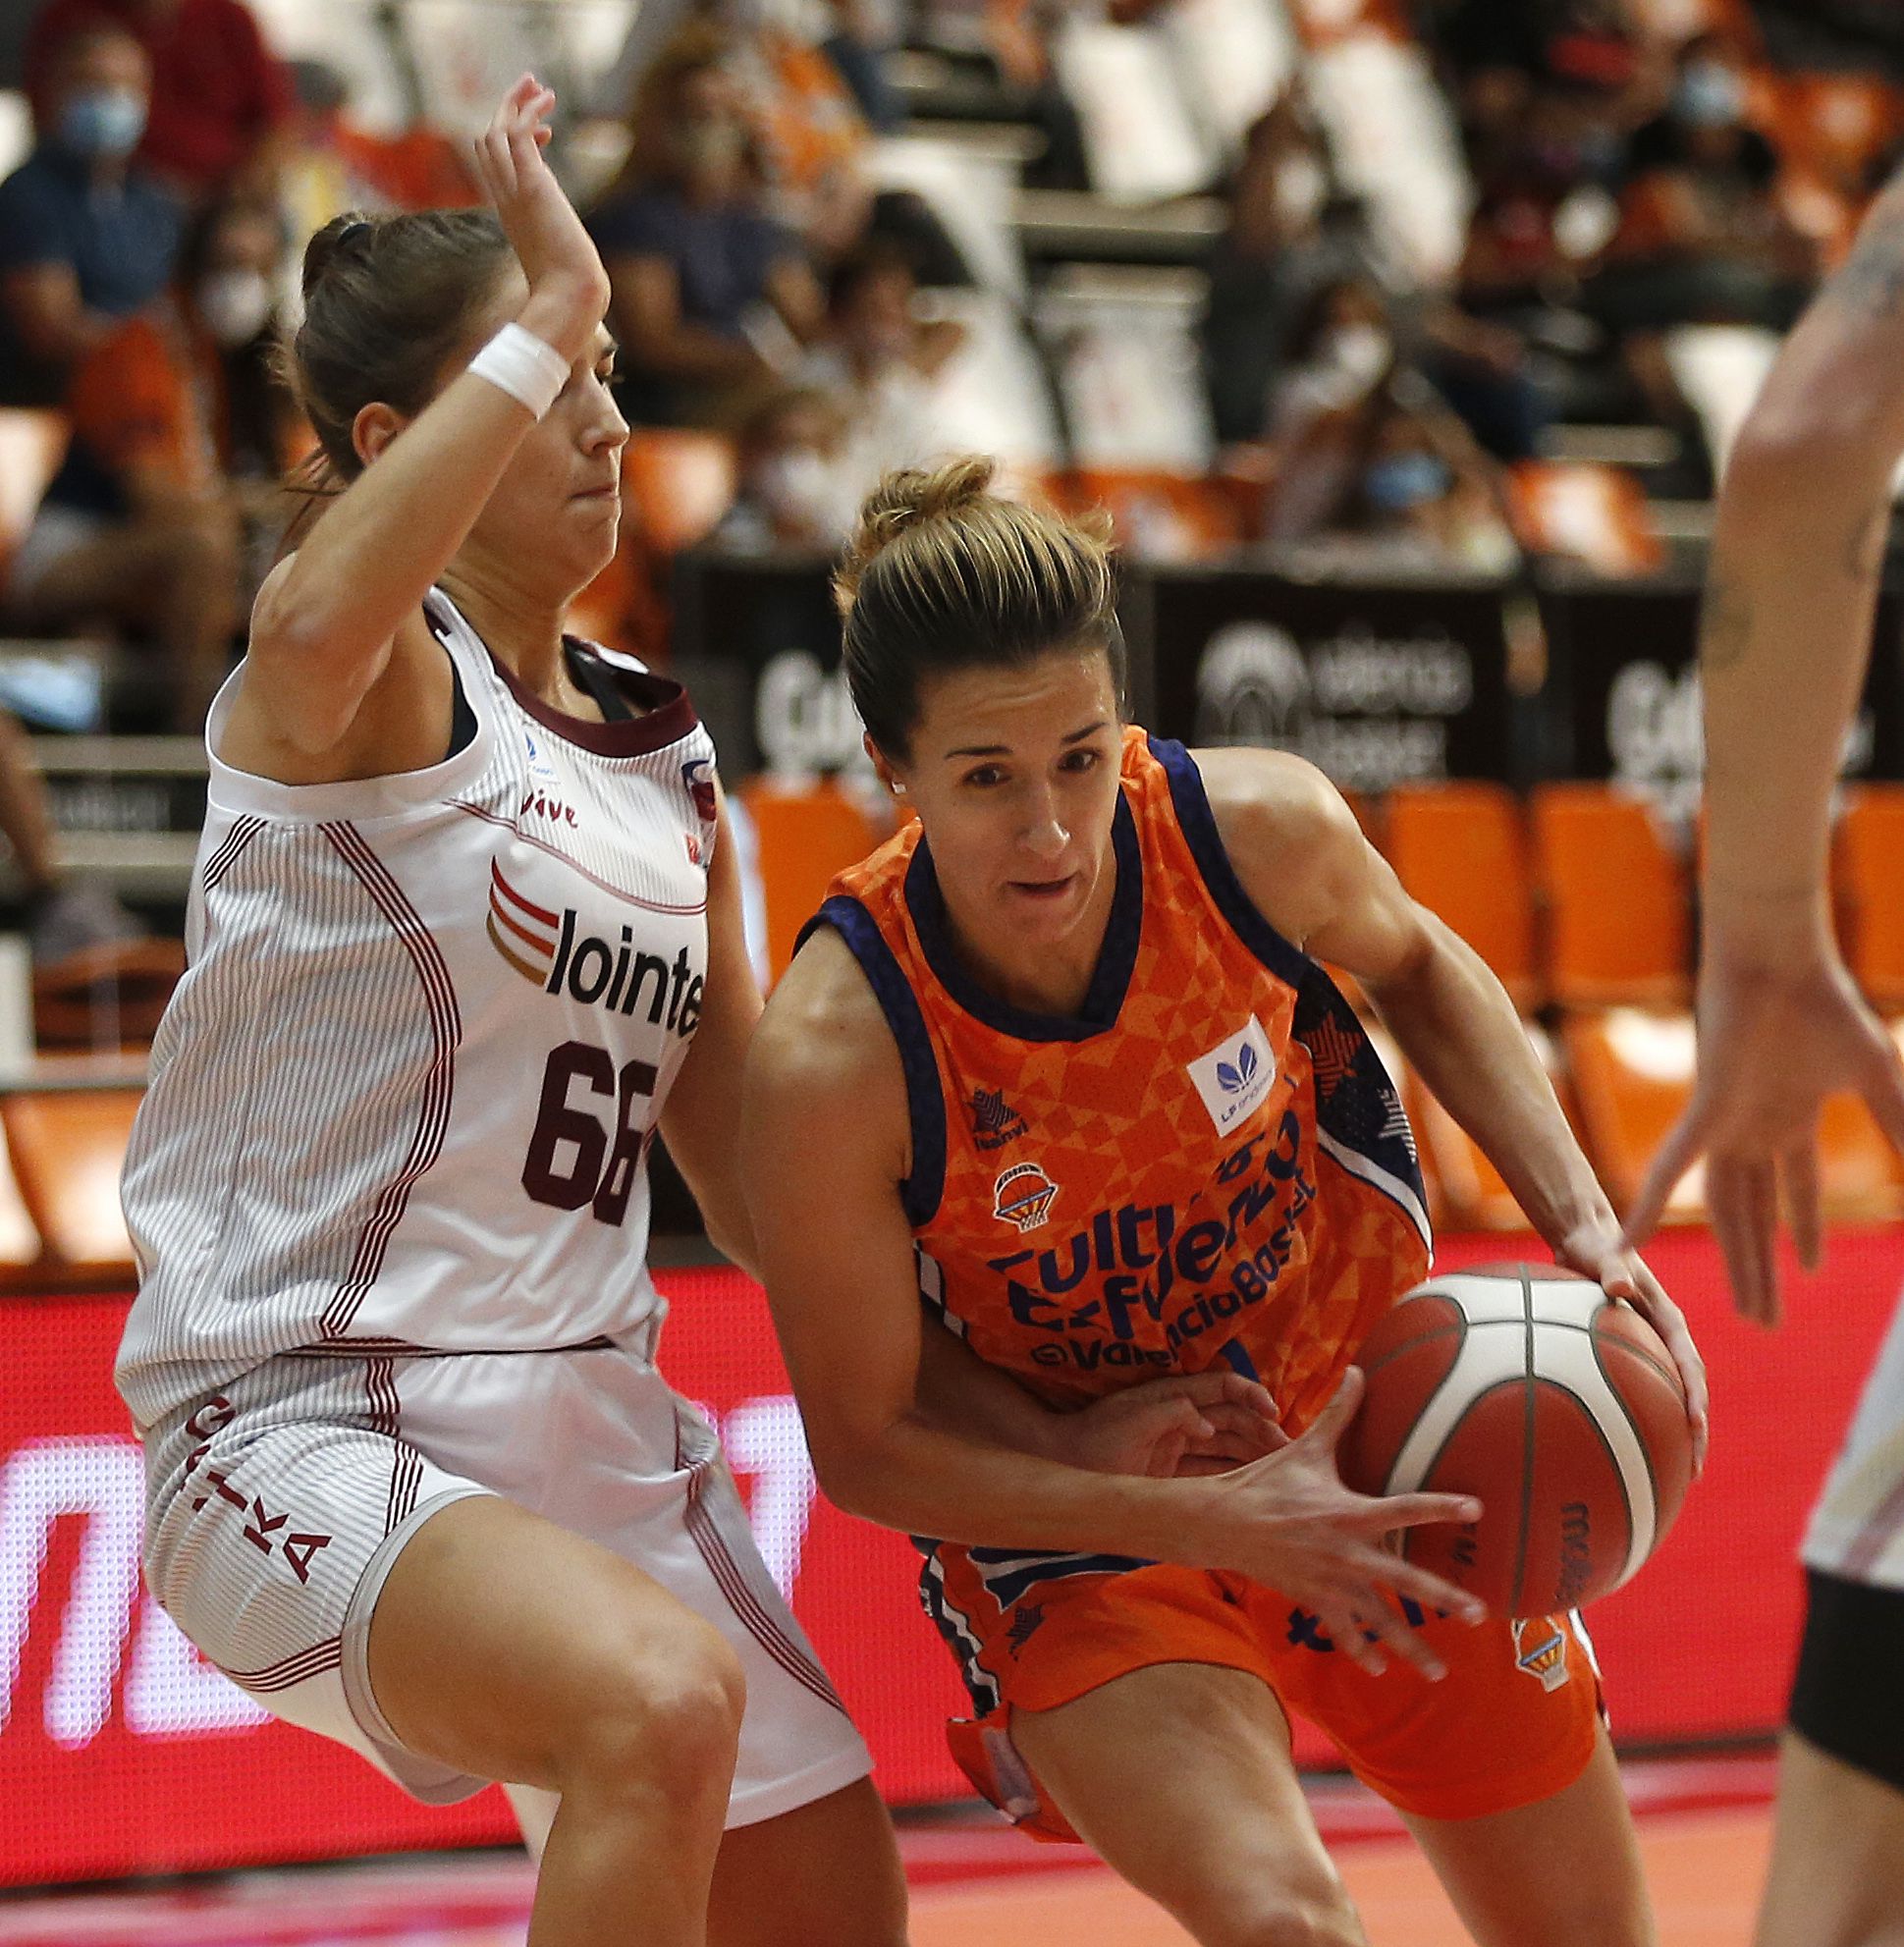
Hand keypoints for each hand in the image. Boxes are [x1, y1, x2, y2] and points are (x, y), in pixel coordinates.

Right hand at [469, 75, 609, 333]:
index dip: (513, 142)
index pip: (497, 165)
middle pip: (487, 141)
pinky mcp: (532, 185)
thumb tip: (579, 269)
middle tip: (530, 88)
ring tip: (538, 84)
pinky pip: (518, 135)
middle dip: (507, 110)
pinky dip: (528, 112)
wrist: (569, 299)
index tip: (546, 132)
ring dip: (516, 102)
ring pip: (496, 131)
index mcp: (510, 214)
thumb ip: (560, 253)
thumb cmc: (569, 293)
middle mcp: (505, 199)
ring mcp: (515, 191)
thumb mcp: (560, 266)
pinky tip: (547, 100)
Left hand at [1058, 1371, 1285, 1478]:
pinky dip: (1233, 1476)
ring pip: (1226, 1445)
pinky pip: (1211, 1470)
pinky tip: (1254, 1486)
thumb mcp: (1133, 1420)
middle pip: (1231, 1418)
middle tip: (1287, 1449)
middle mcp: (1182, 1417)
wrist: (1066, 1464)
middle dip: (1261, 1429)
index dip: (1250, 1394)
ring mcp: (1179, 1444)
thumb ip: (1172, 1414)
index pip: (1222, 1387)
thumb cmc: (1096, 1437)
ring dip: (1253, 1453)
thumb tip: (1207, 1425)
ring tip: (1280, 1468)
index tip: (1272, 1410)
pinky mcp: (1173, 1472)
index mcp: (1174, 1396)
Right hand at [1193, 1369, 1485, 1680]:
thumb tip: (1357, 1370)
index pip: (1406, 1507)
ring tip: (1439, 1673)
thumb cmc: (1267, 1482)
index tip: (1477, 1509)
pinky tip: (1381, 1669)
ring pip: (1379, 1619)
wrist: (1223, 1522)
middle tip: (1478, 1614)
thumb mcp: (1305, 1447)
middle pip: (1404, 1578)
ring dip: (1410, 1646)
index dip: (1441, 1507)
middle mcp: (1347, 1551)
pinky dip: (1361, 1652)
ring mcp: (1332, 1581)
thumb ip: (1338, 1414)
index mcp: (1349, 1511)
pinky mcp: (1314, 1600)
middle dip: (1442, 1597)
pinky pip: (1343, 1631)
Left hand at [1554, 1217, 1708, 1475]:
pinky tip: (1621, 1447)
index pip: (1689, 1364)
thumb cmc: (1594, 1246)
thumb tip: (1620, 1287)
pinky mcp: (1631, 1354)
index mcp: (1668, 1320)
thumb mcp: (1603, 1254)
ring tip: (1673, 1475)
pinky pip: (1638, 1392)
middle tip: (1694, 1470)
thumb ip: (1612, 1270)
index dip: (1694, 1396)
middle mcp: (1665, 1338)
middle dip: (1695, 1431)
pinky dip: (1638, 1418)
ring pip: (1669, 1397)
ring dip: (1675, 1433)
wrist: (1585, 1239)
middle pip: (1689, 1391)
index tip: (1694, 1425)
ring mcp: (1651, 1348)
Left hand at [1624, 937, 1903, 1325]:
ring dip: (1735, 1260)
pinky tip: (1625, 1244)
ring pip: (1723, 1209)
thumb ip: (1899, 1123)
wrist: (1780, 959)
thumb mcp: (1875, 1078)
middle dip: (1762, 1266)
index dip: (1804, 1230)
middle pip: (1754, 1213)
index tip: (1812, 1272)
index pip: (1796, 1190)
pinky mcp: (1703, 1112)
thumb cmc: (1823, 1004)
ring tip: (1749, 1312)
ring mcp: (1725, 1124)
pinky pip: (1669, 1170)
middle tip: (1767, 1321)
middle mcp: (1752, 1129)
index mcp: (1789, 1119)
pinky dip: (1646, 1207)